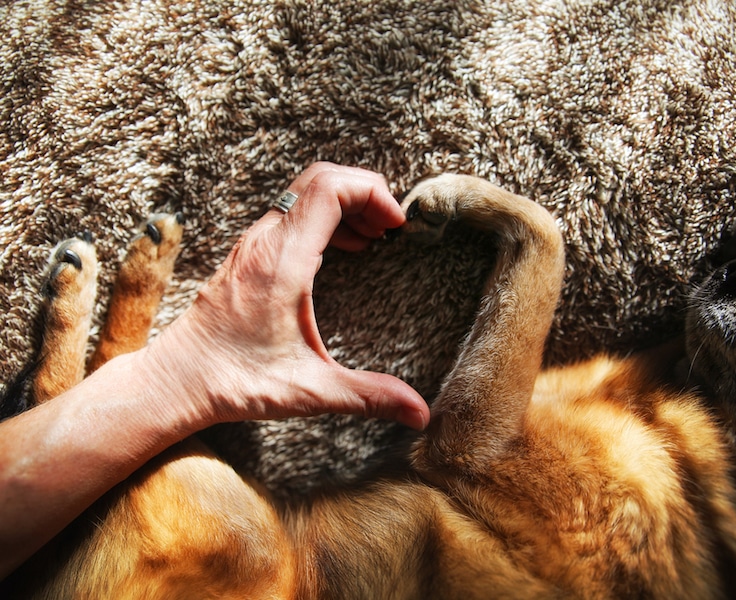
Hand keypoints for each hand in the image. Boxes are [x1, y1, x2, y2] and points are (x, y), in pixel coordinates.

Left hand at [141, 163, 429, 430]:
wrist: (175, 381)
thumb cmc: (234, 382)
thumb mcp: (309, 390)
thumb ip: (369, 396)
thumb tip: (420, 413)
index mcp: (281, 262)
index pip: (329, 189)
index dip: (372, 192)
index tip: (397, 223)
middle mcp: (264, 242)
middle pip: (319, 179)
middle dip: (364, 192)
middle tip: (391, 226)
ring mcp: (252, 244)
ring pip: (303, 193)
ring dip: (344, 204)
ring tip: (374, 237)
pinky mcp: (247, 254)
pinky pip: (291, 213)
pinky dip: (324, 218)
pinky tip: (342, 250)